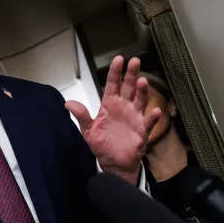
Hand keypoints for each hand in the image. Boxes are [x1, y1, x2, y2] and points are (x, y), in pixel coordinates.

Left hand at [66, 56, 159, 184]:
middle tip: (134, 61)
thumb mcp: (88, 131)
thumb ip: (81, 116)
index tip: (118, 59)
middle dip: (131, 74)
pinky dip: (152, 117)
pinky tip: (155, 111)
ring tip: (142, 82)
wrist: (113, 163)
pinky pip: (148, 122)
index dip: (115, 72)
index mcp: (110, 104)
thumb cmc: (102, 145)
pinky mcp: (142, 131)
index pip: (113, 84)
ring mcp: (134, 117)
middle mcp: (124, 107)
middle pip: (128, 87)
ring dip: (142, 92)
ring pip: (140, 101)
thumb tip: (68, 103)